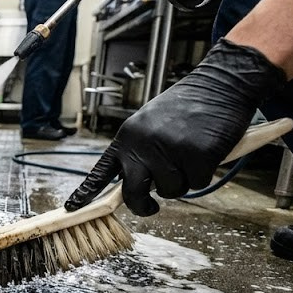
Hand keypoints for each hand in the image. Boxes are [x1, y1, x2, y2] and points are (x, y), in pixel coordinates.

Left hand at [64, 40, 284, 216]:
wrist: (220, 83)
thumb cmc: (187, 106)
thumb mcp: (150, 123)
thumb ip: (139, 151)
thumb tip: (136, 183)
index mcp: (127, 136)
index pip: (102, 170)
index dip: (86, 192)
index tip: (72, 208)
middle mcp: (143, 144)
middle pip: (133, 192)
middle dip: (142, 206)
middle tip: (151, 207)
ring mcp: (169, 150)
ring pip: (170, 191)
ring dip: (182, 182)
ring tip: (189, 156)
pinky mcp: (197, 156)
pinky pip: (196, 183)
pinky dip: (204, 173)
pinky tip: (207, 151)